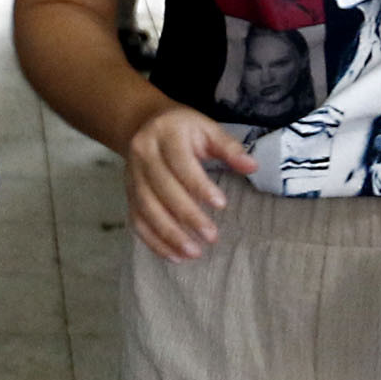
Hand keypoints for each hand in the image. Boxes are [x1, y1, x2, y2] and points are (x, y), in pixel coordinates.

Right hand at [126, 103, 256, 258]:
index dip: (199, 185)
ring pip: (146, 209)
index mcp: (165, 135)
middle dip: (187, 216)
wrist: (143, 124)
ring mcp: (132, 176)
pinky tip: (174, 256)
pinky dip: (153, 241)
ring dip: (169, 234)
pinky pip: (137, 220)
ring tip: (194, 252)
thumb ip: (228, 147)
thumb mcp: (207, 128)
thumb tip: (252, 166)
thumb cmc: (183, 129)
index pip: (180, 163)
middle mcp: (143, 155)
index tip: (221, 205)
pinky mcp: (128, 194)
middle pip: (162, 189)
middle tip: (211, 236)